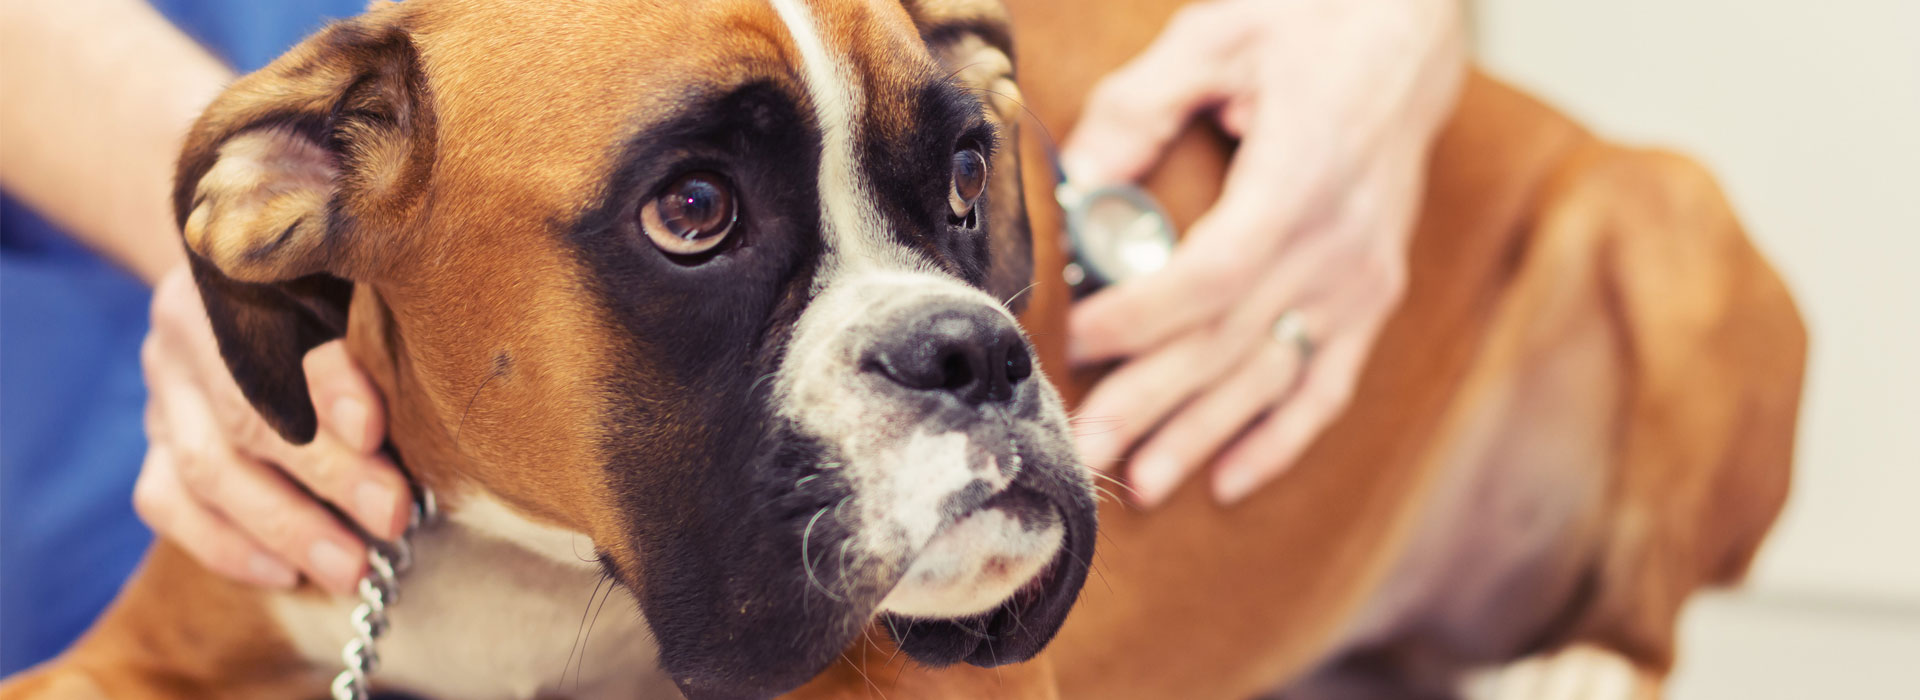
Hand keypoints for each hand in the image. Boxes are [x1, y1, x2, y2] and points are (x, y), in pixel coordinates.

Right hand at [136, 266, 407, 592]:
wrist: (266, 288)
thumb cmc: (342, 290)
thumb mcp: (357, 286)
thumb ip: (368, 326)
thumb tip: (382, 415)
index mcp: (234, 276)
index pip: (275, 335)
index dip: (327, 386)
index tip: (378, 432)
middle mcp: (182, 333)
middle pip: (246, 416)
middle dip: (326, 476)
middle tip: (392, 517)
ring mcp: (161, 392)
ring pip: (205, 471)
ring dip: (284, 528)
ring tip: (352, 569)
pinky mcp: (155, 444)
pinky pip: (166, 502)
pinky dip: (225, 545)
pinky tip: (287, 574)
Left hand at [1062, 0, 1465, 506]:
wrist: (1412, 31)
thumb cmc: (1310, 25)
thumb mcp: (1216, 36)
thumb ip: (1141, 106)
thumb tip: (1076, 176)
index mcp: (1301, 178)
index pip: (1213, 276)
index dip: (1142, 319)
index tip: (1076, 337)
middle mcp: (1339, 242)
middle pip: (1232, 342)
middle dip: (1152, 402)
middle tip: (1084, 447)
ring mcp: (1362, 277)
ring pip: (1273, 376)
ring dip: (1204, 435)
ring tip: (1139, 481)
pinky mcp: (1373, 294)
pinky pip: (1327, 383)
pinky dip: (1281, 437)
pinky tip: (1230, 481)